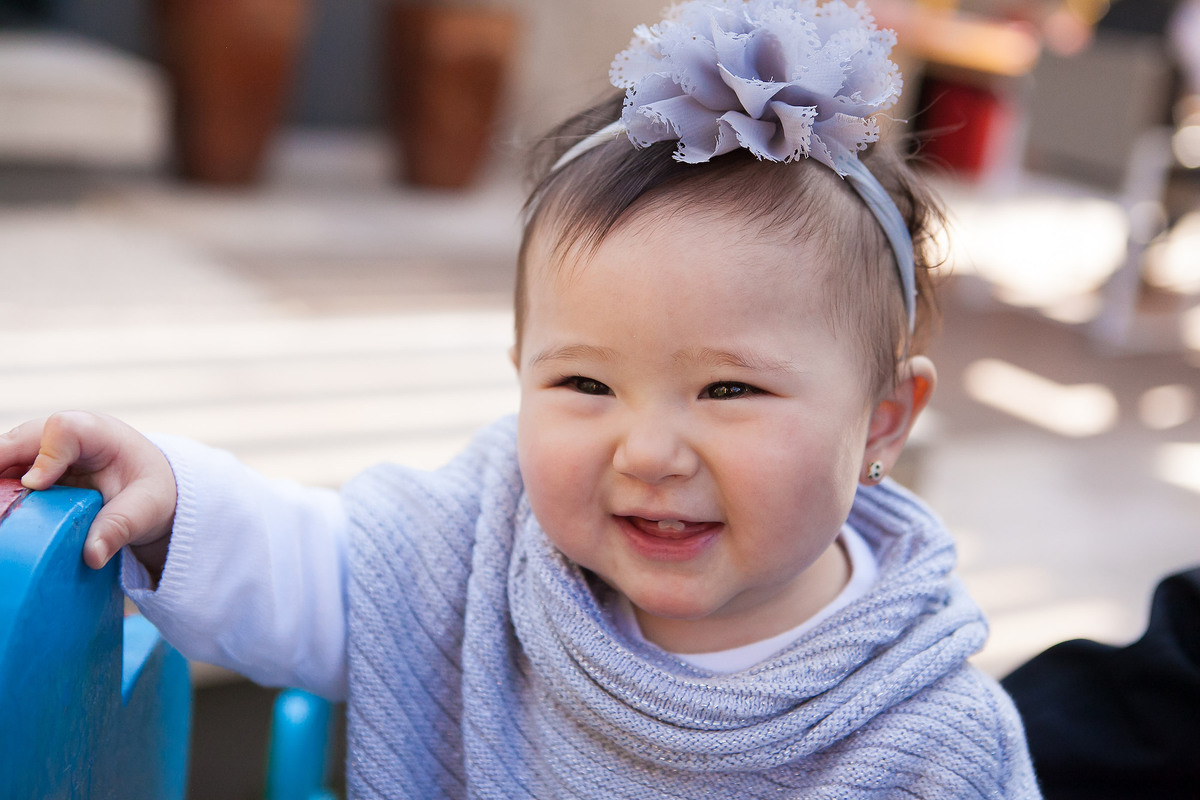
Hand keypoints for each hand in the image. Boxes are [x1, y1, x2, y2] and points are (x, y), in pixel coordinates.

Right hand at [0, 412, 176, 571]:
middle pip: (15, 441)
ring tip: (5, 515)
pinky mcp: (26, 471)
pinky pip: (4, 478)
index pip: (64, 428)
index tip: (37, 485)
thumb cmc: (147, 489)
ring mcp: (38, 452)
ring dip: (1, 488)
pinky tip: (6, 517)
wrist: (143, 486)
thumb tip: (92, 556)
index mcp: (97, 433)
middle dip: (2, 471)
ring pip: (4, 461)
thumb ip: (119, 528)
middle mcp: (60, 436)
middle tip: (3, 506)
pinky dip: (2, 496)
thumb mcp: (144, 509)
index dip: (45, 455)